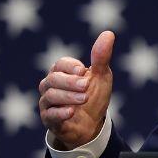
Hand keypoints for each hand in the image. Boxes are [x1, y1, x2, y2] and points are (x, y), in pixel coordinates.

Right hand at [39, 31, 113, 149]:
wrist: (92, 124)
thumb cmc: (94, 96)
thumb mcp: (101, 76)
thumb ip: (101, 57)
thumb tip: (109, 33)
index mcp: (62, 72)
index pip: (60, 64)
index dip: (69, 66)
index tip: (82, 70)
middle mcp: (50, 85)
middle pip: (53, 79)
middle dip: (70, 82)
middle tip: (86, 85)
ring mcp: (48, 103)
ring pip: (50, 96)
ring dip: (68, 97)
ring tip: (84, 98)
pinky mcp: (49, 120)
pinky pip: (49, 115)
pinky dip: (60, 113)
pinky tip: (71, 112)